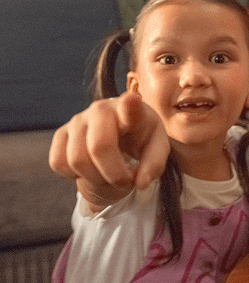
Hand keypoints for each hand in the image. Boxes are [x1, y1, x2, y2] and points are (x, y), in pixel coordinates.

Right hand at [49, 91, 170, 210]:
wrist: (120, 136)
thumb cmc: (141, 140)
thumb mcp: (156, 150)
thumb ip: (154, 165)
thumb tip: (141, 184)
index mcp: (132, 110)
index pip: (130, 106)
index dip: (130, 105)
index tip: (133, 99)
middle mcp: (101, 109)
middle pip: (99, 147)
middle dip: (113, 174)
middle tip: (124, 180)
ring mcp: (78, 120)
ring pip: (77, 160)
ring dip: (95, 177)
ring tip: (108, 172)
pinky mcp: (61, 133)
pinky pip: (58, 163)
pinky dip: (73, 175)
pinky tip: (90, 166)